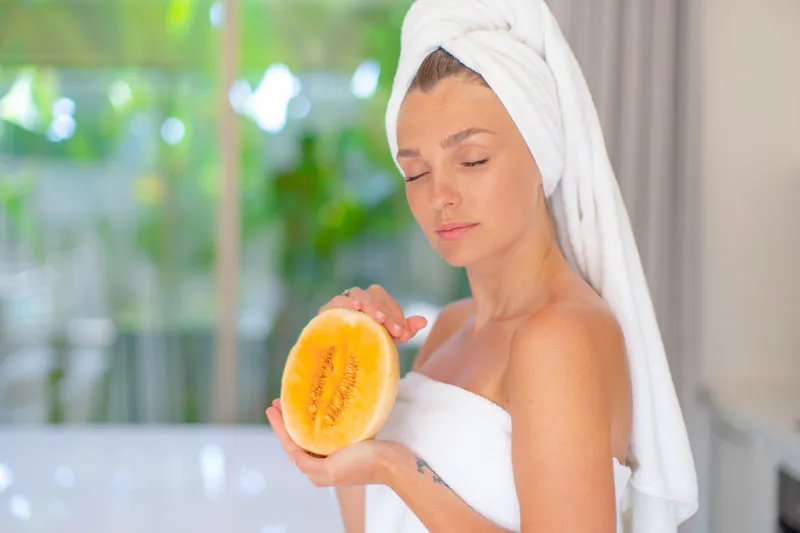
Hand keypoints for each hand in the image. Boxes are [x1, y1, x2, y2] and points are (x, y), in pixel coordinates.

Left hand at [266, 399, 395, 486]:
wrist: (393, 463)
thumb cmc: (363, 465)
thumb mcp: (330, 470)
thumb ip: (308, 464)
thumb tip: (291, 455)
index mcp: (317, 470)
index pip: (290, 444)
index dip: (279, 426)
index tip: (271, 407)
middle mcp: (324, 462)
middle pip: (299, 438)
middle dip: (287, 420)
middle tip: (280, 400)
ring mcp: (336, 453)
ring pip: (312, 433)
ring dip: (302, 418)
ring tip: (295, 402)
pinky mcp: (349, 444)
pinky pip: (328, 430)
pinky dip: (319, 419)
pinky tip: (319, 408)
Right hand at [319, 284, 427, 343]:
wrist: (341, 361)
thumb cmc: (368, 345)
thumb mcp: (389, 339)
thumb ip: (405, 329)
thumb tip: (424, 321)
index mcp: (374, 301)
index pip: (388, 302)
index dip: (398, 316)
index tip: (404, 334)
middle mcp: (359, 297)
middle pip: (374, 296)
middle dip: (387, 313)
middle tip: (396, 331)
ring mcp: (343, 301)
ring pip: (357, 294)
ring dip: (369, 305)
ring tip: (378, 318)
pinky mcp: (327, 310)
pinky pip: (336, 301)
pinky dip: (345, 302)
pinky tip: (355, 308)